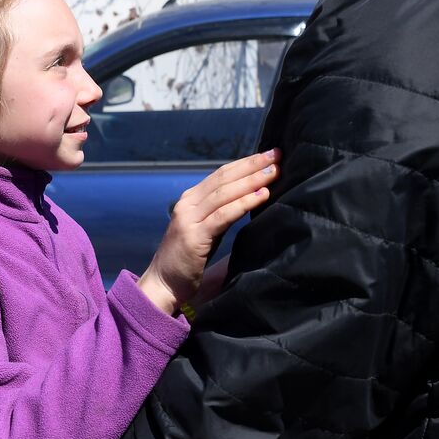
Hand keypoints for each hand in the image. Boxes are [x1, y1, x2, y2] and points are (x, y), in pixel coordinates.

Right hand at [138, 150, 277, 314]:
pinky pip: (224, 215)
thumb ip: (221, 212)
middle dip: (251, 165)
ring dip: (251, 180)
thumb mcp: (206, 229)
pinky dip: (244, 203)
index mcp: (190, 199)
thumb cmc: (188, 260)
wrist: (163, 283)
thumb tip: (251, 197)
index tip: (268, 155)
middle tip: (276, 155)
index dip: (245, 163)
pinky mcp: (194, 236)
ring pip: (224, 193)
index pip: (221, 174)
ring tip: (273, 172)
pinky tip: (262, 195)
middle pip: (224, 178)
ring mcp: (189, 218)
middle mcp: (188, 204)